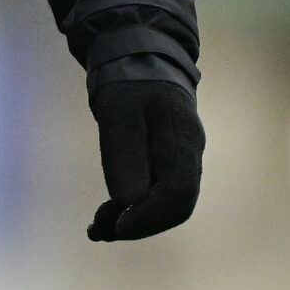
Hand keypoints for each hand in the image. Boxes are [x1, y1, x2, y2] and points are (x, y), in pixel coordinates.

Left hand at [86, 78, 202, 239]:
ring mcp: (183, 160)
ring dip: (136, 222)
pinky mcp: (169, 164)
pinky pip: (160, 195)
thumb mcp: (118, 114)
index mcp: (183, 138)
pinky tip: (110, 216)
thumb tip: (127, 205)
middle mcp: (190, 154)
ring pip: (169, 205)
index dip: (150, 215)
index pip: (178, 191)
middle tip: (98, 230)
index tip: (117, 225)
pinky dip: (137, 210)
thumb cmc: (128, 84)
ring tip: (98, 228)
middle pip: (177, 206)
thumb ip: (124, 158)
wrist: (141, 59)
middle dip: (140, 224)